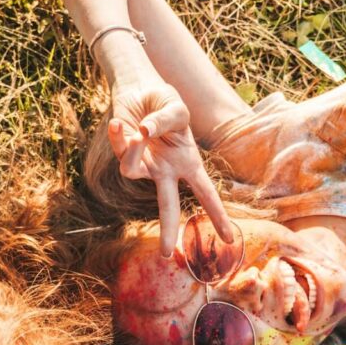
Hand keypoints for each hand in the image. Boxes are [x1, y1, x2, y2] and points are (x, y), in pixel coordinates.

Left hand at [111, 79, 231, 255]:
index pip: (206, 193)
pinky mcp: (122, 154)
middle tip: (166, 254)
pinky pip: (118, 149)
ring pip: (132, 171)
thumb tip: (142, 133)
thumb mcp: (176, 109)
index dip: (217, 215)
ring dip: (134, 149)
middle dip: (167, 229)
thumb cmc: (165, 103)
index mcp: (188, 164)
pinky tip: (117, 123)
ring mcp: (144, 165)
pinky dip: (118, 134)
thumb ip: (163, 121)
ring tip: (139, 127)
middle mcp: (166, 171)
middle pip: (168, 206)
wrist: (140, 90)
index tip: (228, 239)